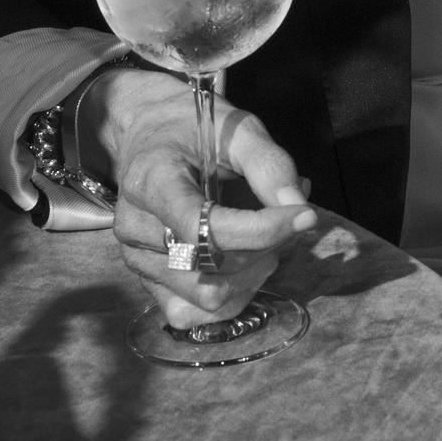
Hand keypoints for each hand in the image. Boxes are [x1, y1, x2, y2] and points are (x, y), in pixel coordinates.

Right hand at [84, 67, 317, 330]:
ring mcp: (136, 260)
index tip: (306, 215)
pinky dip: (231, 296)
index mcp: (150, 180)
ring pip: (209, 296)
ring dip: (253, 272)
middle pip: (212, 265)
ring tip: (268, 238)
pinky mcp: (146, 283)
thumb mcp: (237, 126)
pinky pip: (192, 314)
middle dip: (266, 245)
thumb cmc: (193, 127)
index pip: (204, 227)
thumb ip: (269, 164)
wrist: (146, 132)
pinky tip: (248, 264)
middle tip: (289, 215)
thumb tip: (299, 207)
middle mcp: (135, 227)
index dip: (263, 229)